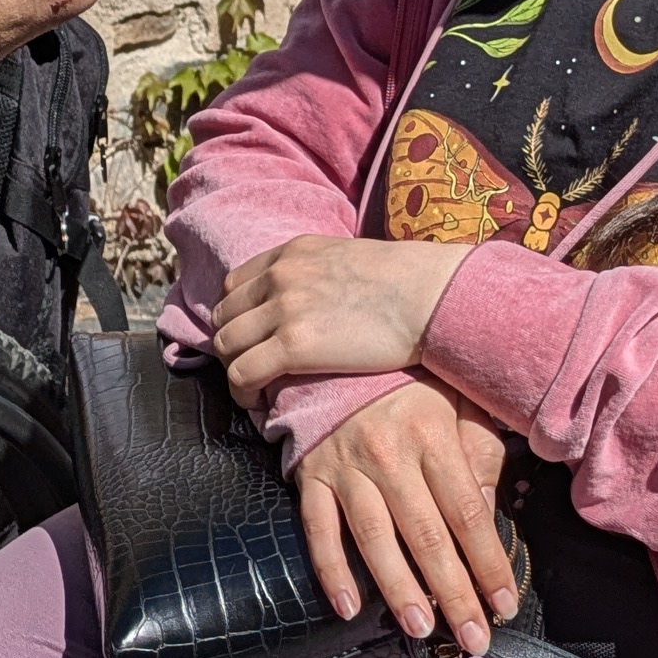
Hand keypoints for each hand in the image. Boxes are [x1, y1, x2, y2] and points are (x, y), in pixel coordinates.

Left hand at [213, 234, 475, 402]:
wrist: (432, 296)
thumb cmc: (408, 286)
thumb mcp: (349, 260)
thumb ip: (319, 275)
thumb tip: (316, 302)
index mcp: (293, 253)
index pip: (235, 285)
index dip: (238, 316)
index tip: (251, 340)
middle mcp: (280, 275)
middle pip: (224, 315)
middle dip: (232, 345)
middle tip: (251, 369)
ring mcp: (283, 308)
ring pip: (226, 345)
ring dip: (234, 370)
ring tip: (254, 390)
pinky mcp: (293, 345)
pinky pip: (242, 373)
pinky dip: (242, 392)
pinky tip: (258, 403)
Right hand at [294, 386, 519, 657]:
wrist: (336, 345)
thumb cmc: (408, 380)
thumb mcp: (457, 397)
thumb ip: (478, 449)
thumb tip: (486, 508)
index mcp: (432, 435)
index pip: (468, 512)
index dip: (488, 563)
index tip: (504, 603)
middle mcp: (389, 455)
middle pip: (427, 536)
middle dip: (454, 592)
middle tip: (474, 637)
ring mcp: (346, 468)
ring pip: (375, 539)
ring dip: (399, 590)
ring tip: (422, 629)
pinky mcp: (311, 475)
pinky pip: (319, 529)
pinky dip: (331, 570)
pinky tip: (348, 606)